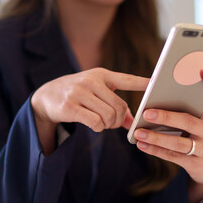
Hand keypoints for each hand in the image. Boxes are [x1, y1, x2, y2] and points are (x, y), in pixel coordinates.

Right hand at [31, 67, 148, 152]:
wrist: (46, 95)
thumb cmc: (78, 94)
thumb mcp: (96, 93)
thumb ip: (115, 105)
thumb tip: (133, 123)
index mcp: (101, 74)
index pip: (126, 79)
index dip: (142, 83)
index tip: (156, 84)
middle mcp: (91, 81)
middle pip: (119, 106)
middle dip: (119, 119)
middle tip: (113, 122)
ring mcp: (79, 93)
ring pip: (108, 116)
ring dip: (109, 125)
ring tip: (103, 123)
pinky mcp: (70, 107)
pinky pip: (95, 123)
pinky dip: (99, 128)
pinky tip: (94, 125)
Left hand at [133, 78, 202, 202]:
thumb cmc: (199, 137)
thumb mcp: (200, 123)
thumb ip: (187, 111)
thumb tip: (156, 99)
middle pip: (189, 122)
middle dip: (166, 117)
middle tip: (146, 113)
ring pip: (178, 143)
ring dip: (156, 137)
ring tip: (138, 132)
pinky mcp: (197, 164)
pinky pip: (173, 156)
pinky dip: (155, 150)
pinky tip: (142, 144)